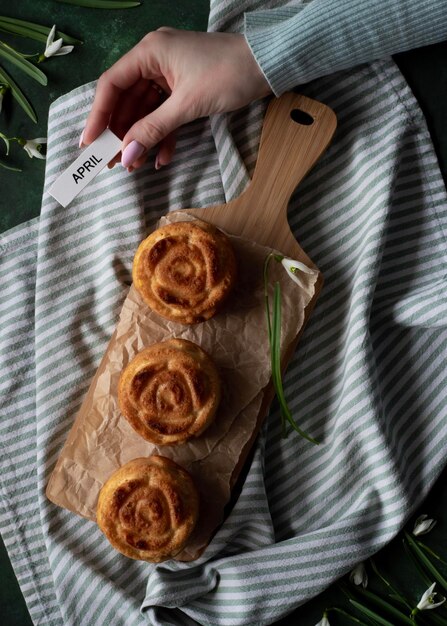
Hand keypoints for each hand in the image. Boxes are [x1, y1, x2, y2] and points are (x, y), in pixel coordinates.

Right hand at [81, 28, 271, 170]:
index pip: (112, 85)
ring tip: (134, 166)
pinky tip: (161, 158)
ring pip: (146, 111)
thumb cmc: (228, 74)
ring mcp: (170, 75)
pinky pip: (165, 114)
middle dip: (121, 133)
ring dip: (142, 138)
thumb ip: (154, 130)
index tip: (90, 144)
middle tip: (112, 162)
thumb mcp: (188, 105)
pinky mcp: (184, 89)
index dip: (98, 116)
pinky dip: (163, 135)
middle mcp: (155, 60)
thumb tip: (127, 155)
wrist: (268, 66)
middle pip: (126, 100)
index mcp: (149, 52)